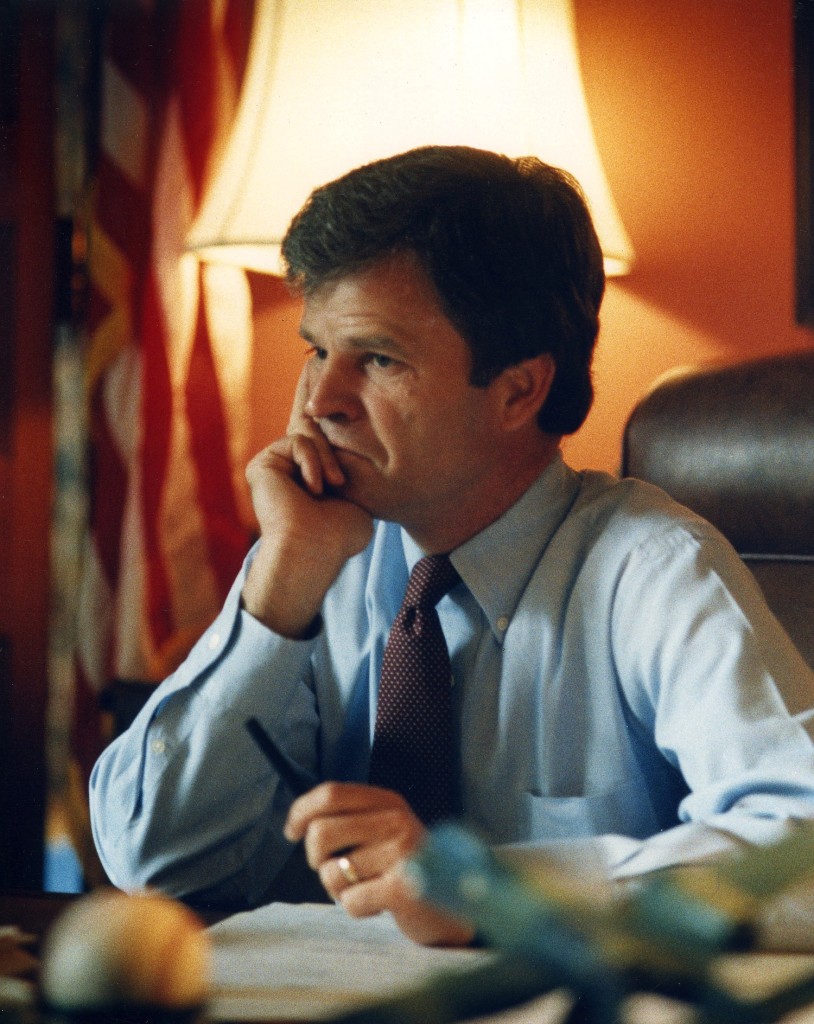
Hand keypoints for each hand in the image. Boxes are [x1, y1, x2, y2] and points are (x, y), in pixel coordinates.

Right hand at [242, 372, 372, 637]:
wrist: (315, 551)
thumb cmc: (341, 535)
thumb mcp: (357, 493)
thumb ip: (354, 465)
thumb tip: (369, 443)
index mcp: (312, 473)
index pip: (318, 427)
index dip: (316, 392)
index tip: (317, 359)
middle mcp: (291, 466)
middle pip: (312, 423)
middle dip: (325, 421)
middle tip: (330, 419)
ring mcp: (275, 464)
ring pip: (309, 435)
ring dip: (326, 460)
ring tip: (333, 486)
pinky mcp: (263, 464)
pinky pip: (296, 442)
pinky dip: (312, 462)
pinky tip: (316, 487)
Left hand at [284, 782, 475, 946]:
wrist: (453, 906)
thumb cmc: (403, 868)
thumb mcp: (382, 831)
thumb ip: (348, 820)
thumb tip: (296, 824)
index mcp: (387, 801)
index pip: (331, 793)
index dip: (301, 811)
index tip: (290, 832)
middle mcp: (395, 820)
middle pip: (321, 832)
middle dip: (316, 859)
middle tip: (337, 870)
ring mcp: (402, 852)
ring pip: (332, 873)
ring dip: (340, 890)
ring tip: (367, 888)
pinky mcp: (404, 888)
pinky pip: (350, 901)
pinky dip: (356, 909)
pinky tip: (380, 904)